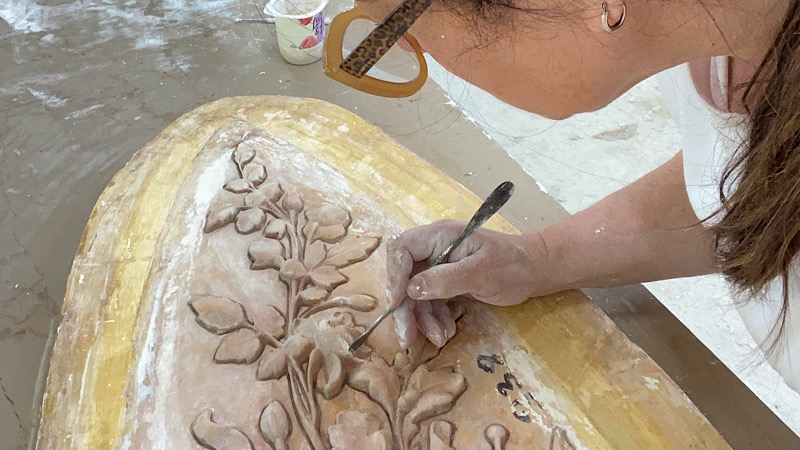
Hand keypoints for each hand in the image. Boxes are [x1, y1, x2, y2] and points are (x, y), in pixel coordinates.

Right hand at [386, 219, 546, 348]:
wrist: (536, 271)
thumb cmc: (513, 266)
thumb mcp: (481, 273)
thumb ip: (445, 280)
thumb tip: (411, 289)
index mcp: (439, 236)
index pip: (401, 250)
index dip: (394, 276)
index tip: (395, 304)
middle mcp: (434, 248)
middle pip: (404, 275)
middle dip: (405, 308)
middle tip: (408, 337)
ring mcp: (439, 264)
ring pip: (415, 293)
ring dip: (422, 319)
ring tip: (440, 338)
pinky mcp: (446, 280)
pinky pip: (430, 300)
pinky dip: (434, 318)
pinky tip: (446, 332)